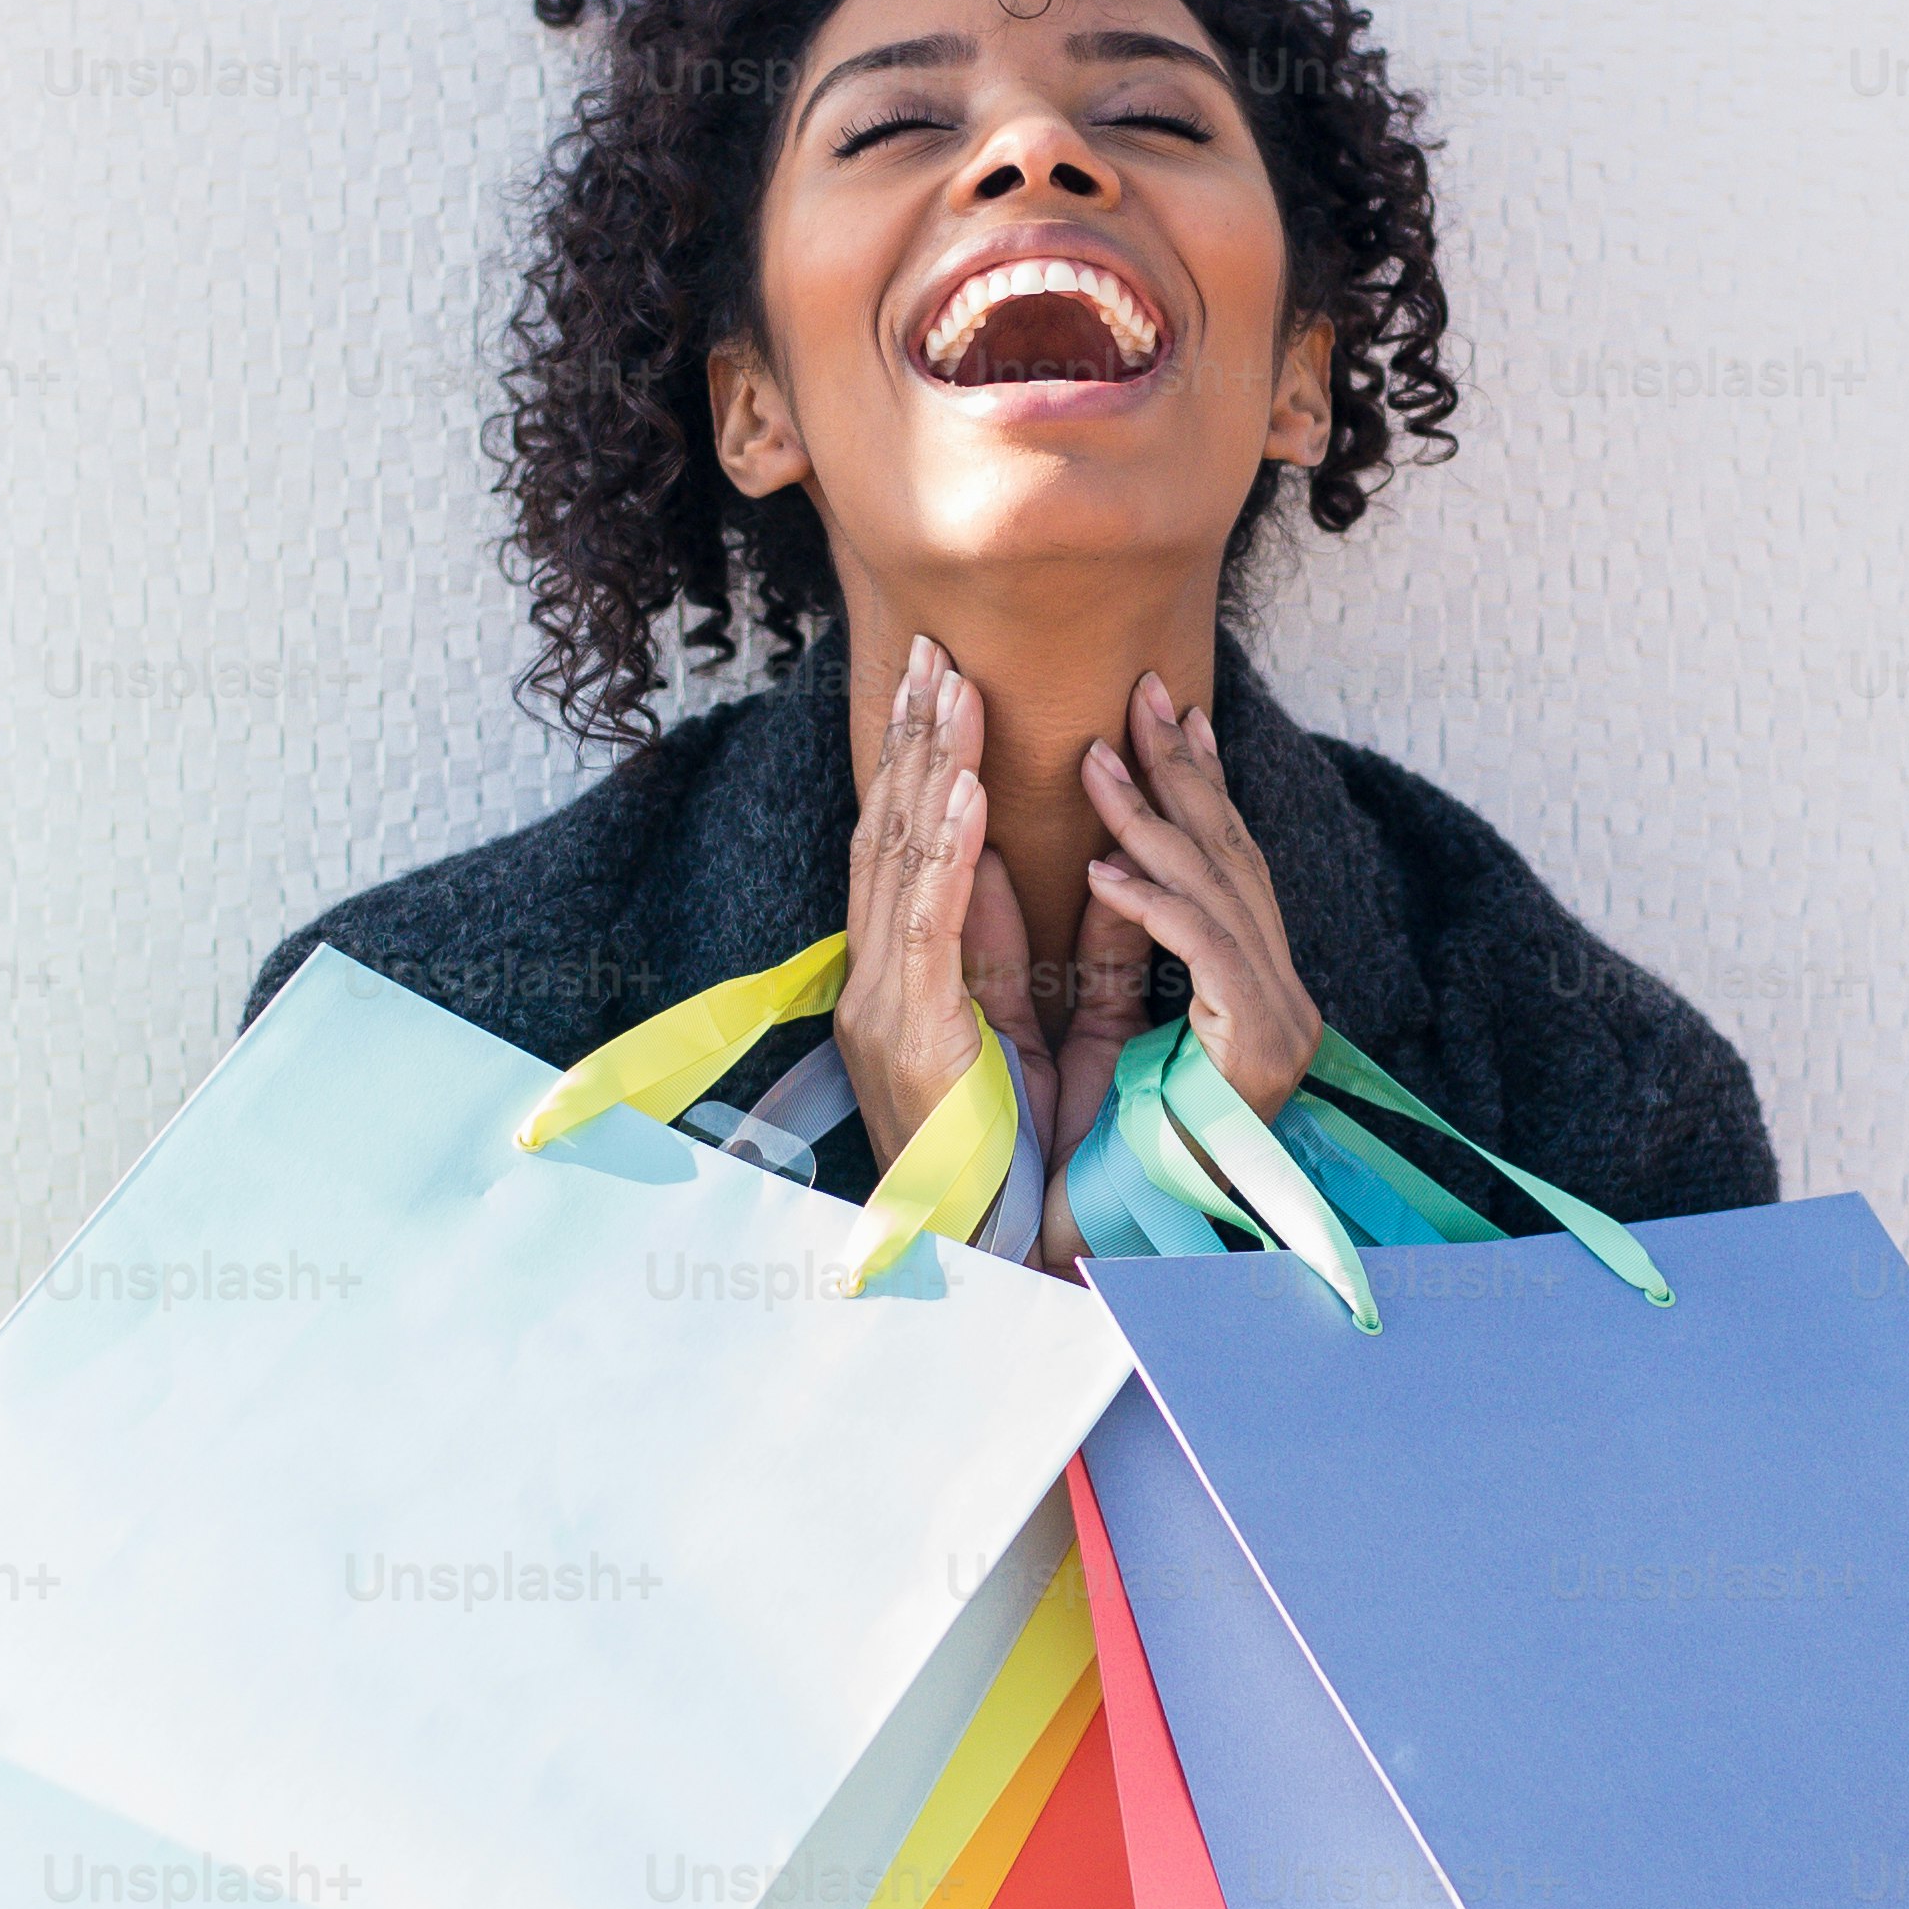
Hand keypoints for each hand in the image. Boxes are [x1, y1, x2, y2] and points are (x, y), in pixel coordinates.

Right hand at [838, 636, 1038, 1187]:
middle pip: (886, 836)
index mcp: (898, 981)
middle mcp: (875, 984)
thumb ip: (1022, 942)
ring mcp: (882, 1008)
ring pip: (898, 864)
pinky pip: (928, 928)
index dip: (917, 762)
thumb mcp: (1034, 1028)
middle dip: (911, 738)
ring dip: (927, 769)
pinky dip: (947, 853)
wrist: (992, 1259)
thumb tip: (1007, 851)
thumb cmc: (1013, 1160)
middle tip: (931, 649)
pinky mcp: (910, 1037)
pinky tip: (966, 793)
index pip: (900, 850)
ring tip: (950, 688)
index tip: (937, 682)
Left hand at [1063, 670, 1323, 1138]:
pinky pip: (1208, 959)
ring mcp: (1279, 1027)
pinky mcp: (1259, 1054)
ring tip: (1098, 763)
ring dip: (1154, 824)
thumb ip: (1100, 941)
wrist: (1112, 1251)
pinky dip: (1157, 909)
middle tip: (1140, 697)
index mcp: (1252, 990)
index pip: (1225, 865)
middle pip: (1232, 862)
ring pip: (1219, 897)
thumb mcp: (1097, 1021)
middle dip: (1183, 774)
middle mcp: (1280, 1000)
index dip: (1196, 783)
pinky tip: (1108, 870)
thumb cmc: (1102, 1153)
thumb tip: (1084, 854)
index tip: (1165, 711)